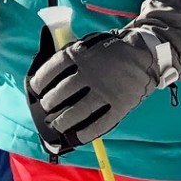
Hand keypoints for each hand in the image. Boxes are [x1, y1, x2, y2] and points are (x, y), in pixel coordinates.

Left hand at [26, 0, 180, 151]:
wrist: (146, 53)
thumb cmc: (113, 49)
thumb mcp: (89, 44)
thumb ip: (71, 56)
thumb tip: (50, 74)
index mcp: (80, 56)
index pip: (50, 71)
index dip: (38, 82)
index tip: (34, 88)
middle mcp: (89, 75)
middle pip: (60, 94)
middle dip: (48, 104)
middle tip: (46, 108)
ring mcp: (105, 92)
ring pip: (76, 112)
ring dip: (62, 121)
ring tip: (57, 124)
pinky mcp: (119, 105)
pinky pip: (100, 124)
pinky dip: (86, 133)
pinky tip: (78, 136)